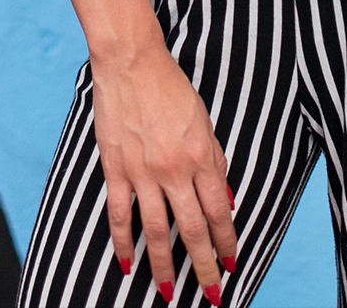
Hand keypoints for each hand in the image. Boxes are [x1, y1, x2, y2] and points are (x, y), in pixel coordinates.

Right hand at [92, 43, 237, 301]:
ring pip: (156, 231)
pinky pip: (120, 214)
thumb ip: (215, 162)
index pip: (219, 212)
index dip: (226, 242)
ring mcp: (143, 171)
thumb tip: (225, 199)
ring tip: (168, 293)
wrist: (131, 61)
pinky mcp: (115, 168)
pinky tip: (127, 264)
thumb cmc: (171, 87)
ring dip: (164, 267)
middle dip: (205, 267)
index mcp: (202, 157)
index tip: (230, 263)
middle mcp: (175, 169)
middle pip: (193, 230)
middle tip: (212, 294)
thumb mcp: (205, 121)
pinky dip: (123, 242)